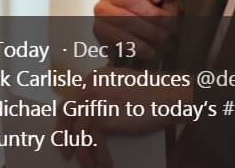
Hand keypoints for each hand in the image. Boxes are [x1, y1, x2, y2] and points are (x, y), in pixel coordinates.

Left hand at [57, 69, 192, 166]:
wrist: (171, 95)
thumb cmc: (153, 93)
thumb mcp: (122, 86)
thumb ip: (104, 93)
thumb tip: (88, 116)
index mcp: (95, 76)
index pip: (71, 99)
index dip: (65, 120)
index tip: (65, 134)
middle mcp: (91, 85)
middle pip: (66, 113)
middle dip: (64, 135)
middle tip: (67, 151)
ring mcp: (95, 100)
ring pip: (79, 132)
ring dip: (84, 152)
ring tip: (90, 164)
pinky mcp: (103, 116)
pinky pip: (94, 142)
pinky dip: (99, 155)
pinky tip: (106, 162)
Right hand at [93, 0, 194, 59]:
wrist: (140, 37)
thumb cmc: (153, 11)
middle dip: (153, 15)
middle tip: (168, 25)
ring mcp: (102, 9)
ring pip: (123, 19)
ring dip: (147, 31)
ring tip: (161, 38)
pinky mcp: (99, 28)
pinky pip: (115, 36)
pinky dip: (136, 45)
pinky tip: (148, 49)